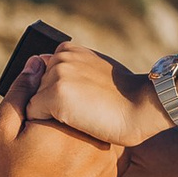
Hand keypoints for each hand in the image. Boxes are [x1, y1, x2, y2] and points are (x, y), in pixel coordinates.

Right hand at [0, 93, 121, 176]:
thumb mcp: (2, 130)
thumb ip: (19, 92)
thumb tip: (36, 64)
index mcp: (69, 118)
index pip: (64, 93)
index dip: (44, 103)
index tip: (33, 120)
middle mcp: (94, 133)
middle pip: (82, 112)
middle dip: (64, 119)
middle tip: (41, 141)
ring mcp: (108, 156)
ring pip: (93, 133)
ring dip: (78, 136)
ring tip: (53, 157)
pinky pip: (101, 156)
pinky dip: (87, 157)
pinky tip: (66, 168)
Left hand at [17, 40, 167, 148]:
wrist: (144, 105)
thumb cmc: (126, 98)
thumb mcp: (97, 74)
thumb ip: (76, 72)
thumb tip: (55, 81)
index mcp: (69, 50)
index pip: (42, 75)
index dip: (56, 94)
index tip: (76, 104)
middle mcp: (59, 58)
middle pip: (36, 90)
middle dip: (50, 105)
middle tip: (79, 114)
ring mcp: (55, 75)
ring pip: (33, 103)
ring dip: (49, 115)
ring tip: (78, 120)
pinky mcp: (53, 95)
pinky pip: (33, 115)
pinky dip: (46, 126)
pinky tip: (71, 126)